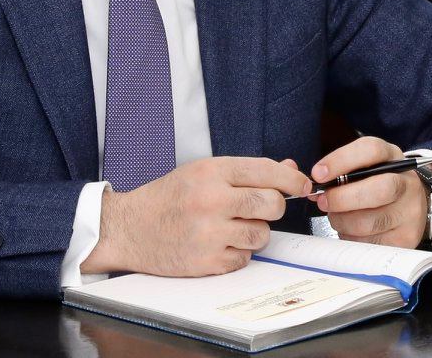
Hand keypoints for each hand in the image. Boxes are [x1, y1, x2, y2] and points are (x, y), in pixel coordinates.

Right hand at [83, 156, 310, 276]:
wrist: (129, 228)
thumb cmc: (168, 197)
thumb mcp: (203, 171)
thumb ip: (247, 171)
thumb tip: (290, 169)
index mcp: (212, 172)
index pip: (267, 171)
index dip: (292, 180)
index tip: (302, 185)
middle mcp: (211, 201)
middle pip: (272, 205)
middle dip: (273, 207)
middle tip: (259, 209)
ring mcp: (209, 234)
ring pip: (262, 235)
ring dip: (255, 232)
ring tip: (232, 227)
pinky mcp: (206, 262)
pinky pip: (244, 259)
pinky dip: (237, 253)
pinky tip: (218, 243)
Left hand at [311, 136, 429, 248]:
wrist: (410, 205)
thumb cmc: (379, 184)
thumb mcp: (366, 167)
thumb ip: (343, 172)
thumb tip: (317, 187)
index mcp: (393, 158)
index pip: (371, 150)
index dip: (341, 161)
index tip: (318, 174)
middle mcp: (407, 183)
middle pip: (377, 190)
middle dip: (342, 198)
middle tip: (323, 201)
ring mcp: (410, 212)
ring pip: (368, 222)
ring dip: (343, 222)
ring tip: (338, 217)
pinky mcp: (406, 237)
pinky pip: (369, 243)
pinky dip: (352, 238)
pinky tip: (352, 230)